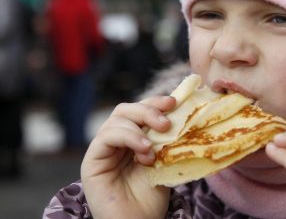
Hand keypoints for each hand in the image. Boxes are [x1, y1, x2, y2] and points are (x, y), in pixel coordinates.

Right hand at [81, 96, 175, 218]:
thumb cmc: (152, 197)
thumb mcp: (164, 161)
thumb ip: (165, 139)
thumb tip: (179, 114)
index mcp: (132, 138)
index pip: (140, 110)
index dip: (155, 102)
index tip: (174, 103)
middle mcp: (116, 141)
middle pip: (126, 110)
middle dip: (148, 110)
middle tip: (166, 123)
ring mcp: (103, 150)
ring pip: (116, 119)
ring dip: (139, 128)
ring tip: (153, 149)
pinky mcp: (92, 161)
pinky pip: (107, 136)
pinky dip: (128, 137)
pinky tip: (144, 151)